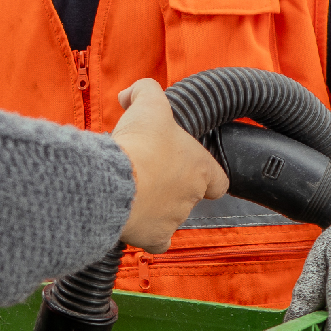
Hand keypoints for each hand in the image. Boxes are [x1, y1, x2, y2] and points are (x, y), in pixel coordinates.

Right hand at [110, 79, 226, 254]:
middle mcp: (192, 197)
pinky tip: (132, 218)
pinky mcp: (155, 238)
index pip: (219, 180)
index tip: (186, 167)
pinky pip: (156, 240)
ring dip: (154, 204)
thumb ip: (146, 90)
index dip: (205, 174)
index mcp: (201, 168)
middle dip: (169, 184)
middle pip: (188, 195)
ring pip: (169, 215)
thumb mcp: (147, 103)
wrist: (111, 183)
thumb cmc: (138, 145)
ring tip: (130, 188)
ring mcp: (175, 220)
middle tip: (145, 170)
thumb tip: (131, 93)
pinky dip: (146, 232)